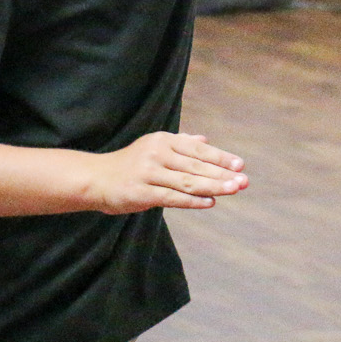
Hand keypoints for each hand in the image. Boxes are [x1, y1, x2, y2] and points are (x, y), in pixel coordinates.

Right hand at [85, 132, 247, 213]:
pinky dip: (193, 200)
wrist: (96, 179)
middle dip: (222, 174)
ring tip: (234, 190)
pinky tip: (210, 202)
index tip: (240, 165)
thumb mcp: (154, 147)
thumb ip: (180, 143)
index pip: (198, 149)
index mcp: (163, 140)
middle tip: (244, 181)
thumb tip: (204, 139)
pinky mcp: (141, 192)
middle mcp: (157, 153)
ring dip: (213, 187)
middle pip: (196, 165)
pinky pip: (172, 197)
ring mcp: (148, 172)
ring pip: (187, 181)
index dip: (220, 157)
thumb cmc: (130, 164)